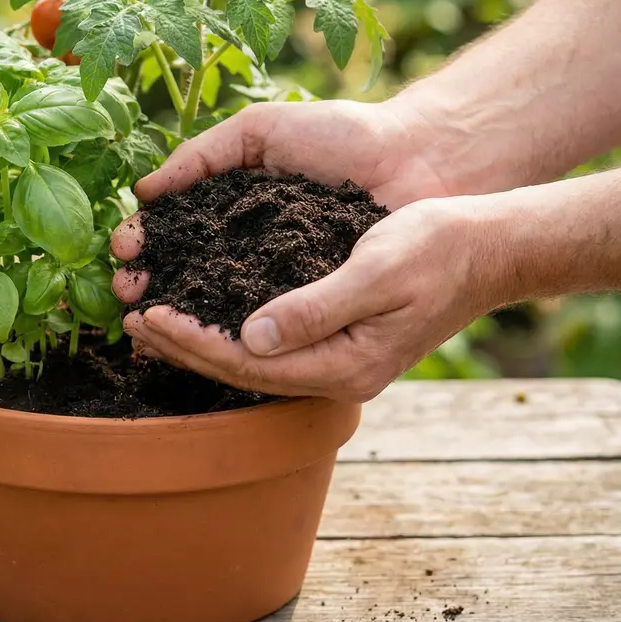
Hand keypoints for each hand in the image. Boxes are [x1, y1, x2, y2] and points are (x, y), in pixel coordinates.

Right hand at [111, 99, 451, 302]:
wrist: (415, 155)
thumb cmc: (342, 136)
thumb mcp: (263, 132)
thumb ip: (205, 155)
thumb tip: (145, 191)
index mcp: (236, 214)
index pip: (178, 237)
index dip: (148, 246)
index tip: (124, 250)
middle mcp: (255, 256)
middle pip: (191, 280)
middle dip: (152, 287)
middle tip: (125, 292)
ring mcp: (285, 286)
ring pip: (223, 311)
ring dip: (181, 321)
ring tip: (148, 322)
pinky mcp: (318, 310)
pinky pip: (272, 330)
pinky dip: (233, 336)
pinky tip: (203, 339)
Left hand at [116, 197, 507, 400]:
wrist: (490, 247)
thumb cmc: (439, 247)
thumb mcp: (377, 269)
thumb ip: (315, 307)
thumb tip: (250, 336)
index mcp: (347, 364)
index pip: (250, 364)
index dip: (194, 342)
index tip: (149, 317)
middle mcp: (339, 374)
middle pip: (244, 371)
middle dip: (184, 348)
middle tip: (130, 322)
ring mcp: (341, 362)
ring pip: (254, 362)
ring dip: (201, 342)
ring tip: (152, 323)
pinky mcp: (341, 341)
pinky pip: (272, 345)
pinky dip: (230, 331)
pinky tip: (204, 315)